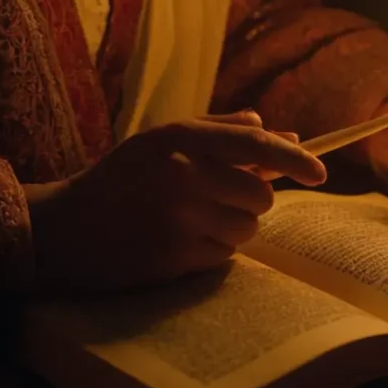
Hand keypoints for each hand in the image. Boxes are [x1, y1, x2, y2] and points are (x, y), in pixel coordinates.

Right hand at [24, 111, 324, 292]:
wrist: (66, 228)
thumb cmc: (124, 178)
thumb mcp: (164, 139)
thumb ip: (223, 131)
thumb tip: (283, 133)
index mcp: (182, 139)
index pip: (255, 144)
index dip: (295, 159)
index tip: (321, 173)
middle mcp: (184, 175)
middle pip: (260, 196)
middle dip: (251, 199)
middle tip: (219, 198)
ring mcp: (180, 219)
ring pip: (248, 228)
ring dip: (234, 226)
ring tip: (194, 219)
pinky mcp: (176, 256)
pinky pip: (226, 255)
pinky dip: (215, 249)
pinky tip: (181, 239)